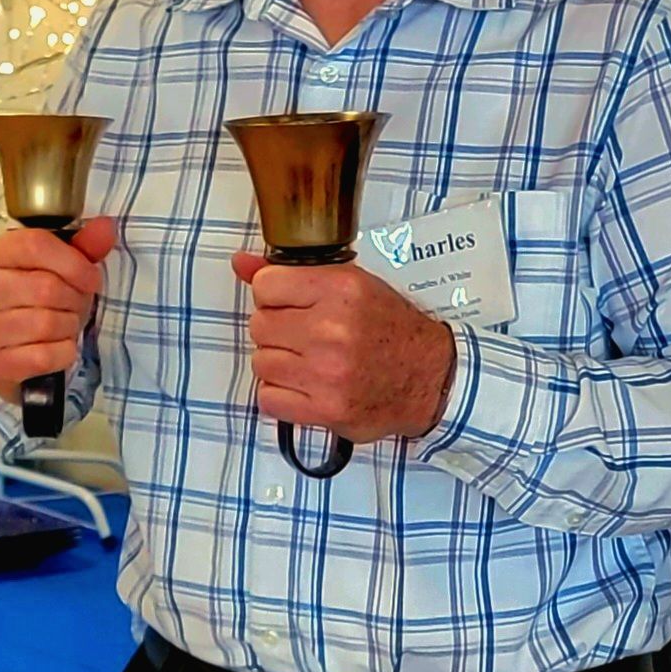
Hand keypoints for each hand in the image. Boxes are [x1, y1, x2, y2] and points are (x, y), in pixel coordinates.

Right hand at [0, 215, 116, 400]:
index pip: (35, 245)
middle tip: (76, 305)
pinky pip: (44, 356)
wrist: (9, 351)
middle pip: (45, 287)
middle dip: (75, 299)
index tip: (91, 278)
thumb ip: (82, 247)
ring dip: (69, 326)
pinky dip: (63, 353)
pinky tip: (57, 347)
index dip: (74, 262)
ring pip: (46, 323)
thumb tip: (106, 227)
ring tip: (65, 324)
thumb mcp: (59, 268)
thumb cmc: (35, 301)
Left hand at [232, 252, 456, 442]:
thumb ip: (292, 274)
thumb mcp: (351, 285)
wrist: (430, 378)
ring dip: (279, 364)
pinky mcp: (325, 409)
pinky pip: (268, 398)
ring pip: (261, 362)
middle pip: (260, 325)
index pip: (266, 285)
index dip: (274, 296)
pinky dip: (281, 394)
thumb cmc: (390, 331)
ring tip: (308, 363)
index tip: (291, 305)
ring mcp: (327, 372)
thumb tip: (240, 262)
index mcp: (341, 289)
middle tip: (305, 336)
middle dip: (277, 331)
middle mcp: (333, 329)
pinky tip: (305, 386)